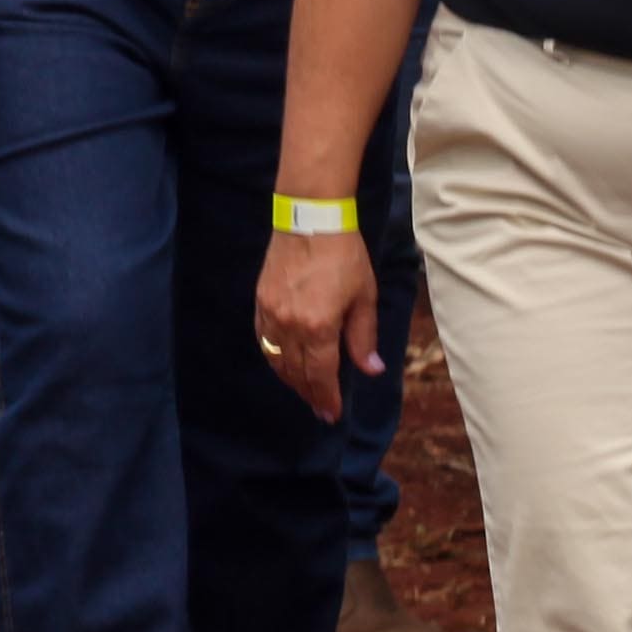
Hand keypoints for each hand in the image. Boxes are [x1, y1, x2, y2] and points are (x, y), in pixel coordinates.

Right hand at [254, 228, 381, 416]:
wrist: (310, 217)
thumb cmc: (344, 255)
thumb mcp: (363, 296)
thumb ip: (364, 337)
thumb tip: (371, 370)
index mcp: (318, 326)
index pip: (321, 375)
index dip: (327, 398)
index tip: (332, 414)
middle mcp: (290, 325)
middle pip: (297, 372)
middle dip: (310, 394)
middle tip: (321, 409)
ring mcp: (271, 313)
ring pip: (276, 359)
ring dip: (290, 380)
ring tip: (304, 390)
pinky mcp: (260, 301)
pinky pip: (263, 339)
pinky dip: (272, 356)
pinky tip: (282, 362)